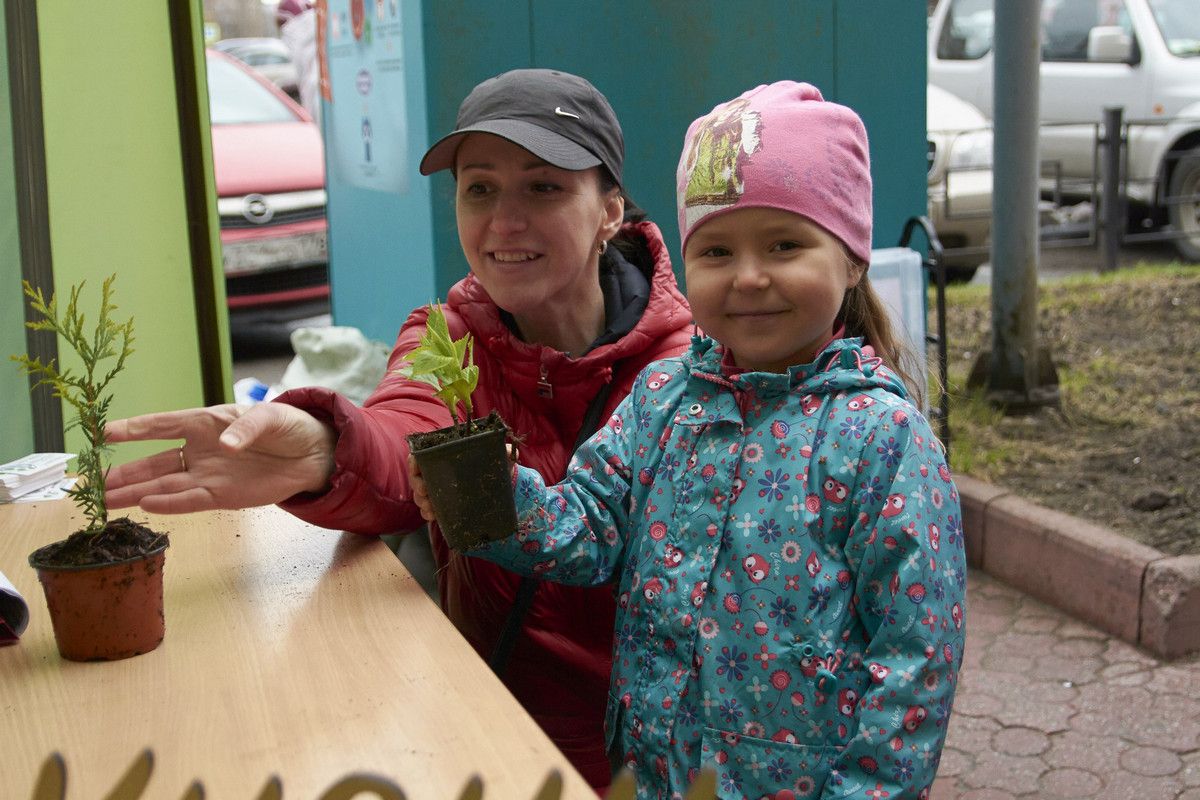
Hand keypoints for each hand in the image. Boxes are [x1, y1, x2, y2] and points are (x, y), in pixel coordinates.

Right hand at [105, 403, 336, 513]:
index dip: (134, 428)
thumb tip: (226, 446)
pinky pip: (191, 501)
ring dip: (135, 492)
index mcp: (204, 422)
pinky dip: (170, 504)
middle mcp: (199, 451)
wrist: (313, 453)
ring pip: (164, 485)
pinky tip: (146, 505)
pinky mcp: (223, 496)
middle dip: (123, 472)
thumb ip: (247, 428)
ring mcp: (208, 475)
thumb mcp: (269, 417)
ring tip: (105, 499)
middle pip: (153, 463)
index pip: (161, 425)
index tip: (103, 432)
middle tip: (91, 482)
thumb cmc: (287, 425)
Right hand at [406, 443, 516, 524]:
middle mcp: (437, 471)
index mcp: (445, 455)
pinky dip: (428, 513)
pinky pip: (428, 509)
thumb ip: (504, 451)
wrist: (498, 484)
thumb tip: (510, 451)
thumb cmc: (494, 464)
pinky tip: (434, 516)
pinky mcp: (442, 503)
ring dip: (422, 502)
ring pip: (420, 494)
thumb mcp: (498, 456)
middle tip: (425, 492)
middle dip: (417, 486)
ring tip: (430, 508)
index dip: (414, 462)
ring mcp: (438, 488)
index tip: (416, 470)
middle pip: (417, 477)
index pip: (420, 455)